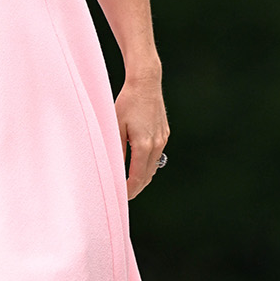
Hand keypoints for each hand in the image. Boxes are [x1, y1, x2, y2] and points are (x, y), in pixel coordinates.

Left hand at [115, 68, 168, 199]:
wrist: (146, 83)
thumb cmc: (127, 102)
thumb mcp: (115, 126)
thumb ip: (116, 150)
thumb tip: (114, 169)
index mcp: (143, 145)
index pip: (137, 177)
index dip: (129, 190)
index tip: (121, 197)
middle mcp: (156, 145)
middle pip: (147, 176)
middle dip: (136, 188)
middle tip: (124, 195)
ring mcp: (162, 139)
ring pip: (153, 167)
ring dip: (142, 177)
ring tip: (129, 182)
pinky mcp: (164, 134)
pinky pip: (156, 155)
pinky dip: (147, 164)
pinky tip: (137, 164)